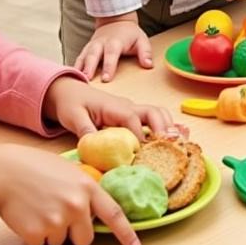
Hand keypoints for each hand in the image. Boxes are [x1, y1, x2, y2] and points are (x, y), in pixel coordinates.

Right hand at [0, 143, 139, 244]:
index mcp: (87, 187)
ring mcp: (57, 220)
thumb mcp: (69, 171)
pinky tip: (28, 215)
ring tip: (39, 208)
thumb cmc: (36, 167)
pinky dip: (34, 235)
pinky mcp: (37, 233)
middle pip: (85, 239)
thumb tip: (94, 213)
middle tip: (58, 213)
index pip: (113, 214)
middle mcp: (76, 205)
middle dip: (74, 233)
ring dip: (52, 232)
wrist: (4, 171)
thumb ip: (85, 190)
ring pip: (61, 243)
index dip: (126, 233)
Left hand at [43, 77, 172, 137]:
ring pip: (158, 114)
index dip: (139, 135)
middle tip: (168, 146)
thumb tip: (94, 148)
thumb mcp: (73, 117)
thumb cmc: (72, 103)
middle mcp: (128, 107)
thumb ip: (85, 131)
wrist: (70, 91)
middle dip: (163, 128)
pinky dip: (166, 126)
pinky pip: (154, 118)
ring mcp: (132, 110)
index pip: (132, 119)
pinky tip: (175, 138)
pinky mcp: (133, 116)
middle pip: (152, 112)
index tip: (142, 152)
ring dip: (168, 127)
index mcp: (114, 107)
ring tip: (176, 144)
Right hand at [74, 14, 152, 82]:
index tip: (106, 78)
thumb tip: (148, 65)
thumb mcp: (141, 40)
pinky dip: (73, 68)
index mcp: (115, 42)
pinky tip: (68, 79)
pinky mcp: (85, 50)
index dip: (108, 66)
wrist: (115, 21)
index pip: (111, 54)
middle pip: (93, 55)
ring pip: (82, 57)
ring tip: (75, 81)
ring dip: (78, 68)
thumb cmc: (129, 34)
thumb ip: (145, 52)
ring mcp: (91, 46)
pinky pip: (78, 59)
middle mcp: (100, 44)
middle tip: (86, 80)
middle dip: (89, 67)